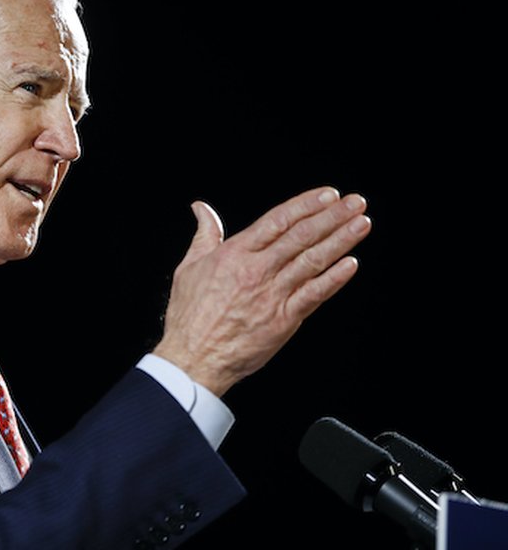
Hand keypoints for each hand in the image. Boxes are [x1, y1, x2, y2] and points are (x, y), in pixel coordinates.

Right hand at [152, 187, 371, 396]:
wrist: (193, 357)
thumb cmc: (189, 315)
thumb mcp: (190, 267)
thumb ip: (204, 234)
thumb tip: (201, 209)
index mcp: (235, 254)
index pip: (278, 220)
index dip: (306, 205)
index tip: (328, 195)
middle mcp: (257, 270)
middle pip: (302, 236)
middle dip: (333, 216)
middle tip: (356, 202)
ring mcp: (273, 295)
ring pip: (313, 261)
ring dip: (341, 240)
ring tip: (361, 224)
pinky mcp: (284, 319)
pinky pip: (314, 294)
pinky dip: (334, 278)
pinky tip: (351, 264)